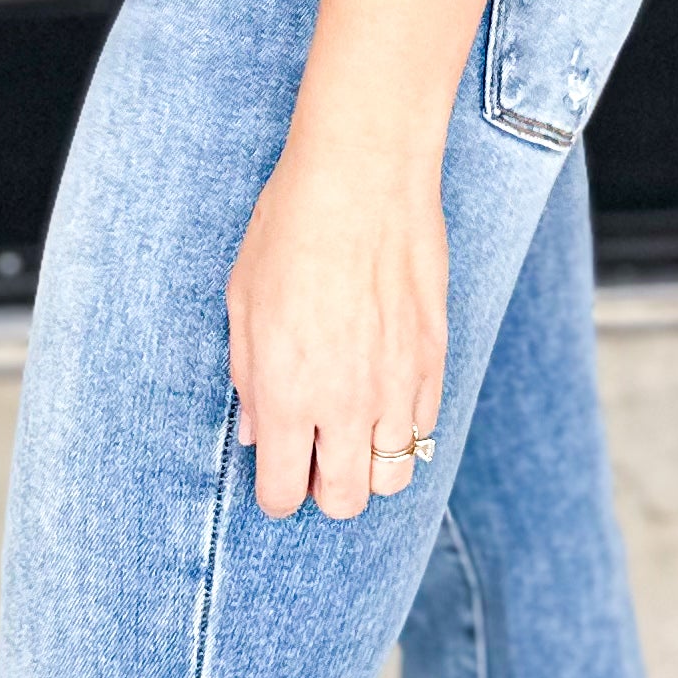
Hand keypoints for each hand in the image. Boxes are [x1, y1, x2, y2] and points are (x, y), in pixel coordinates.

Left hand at [227, 119, 447, 522]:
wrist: (363, 175)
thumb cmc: (291, 226)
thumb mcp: (242, 300)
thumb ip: (247, 377)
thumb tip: (257, 430)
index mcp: (287, 394)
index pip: (283, 494)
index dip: (276, 490)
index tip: (276, 469)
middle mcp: (346, 403)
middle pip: (345, 502)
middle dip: (325, 489)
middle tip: (315, 452)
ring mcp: (397, 384)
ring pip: (393, 476)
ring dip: (369, 463)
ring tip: (352, 425)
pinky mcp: (435, 358)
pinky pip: (425, 427)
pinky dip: (403, 426)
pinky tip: (383, 391)